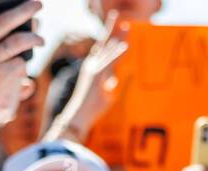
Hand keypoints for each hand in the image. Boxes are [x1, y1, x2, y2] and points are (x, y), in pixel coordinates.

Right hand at [0, 0, 43, 130]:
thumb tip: (29, 27)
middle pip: (3, 21)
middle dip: (24, 10)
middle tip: (38, 4)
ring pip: (17, 41)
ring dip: (34, 36)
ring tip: (41, 37)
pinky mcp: (1, 75)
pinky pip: (21, 62)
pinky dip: (27, 62)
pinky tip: (28, 63)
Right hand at [59, 12, 128, 134]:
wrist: (80, 115)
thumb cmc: (92, 107)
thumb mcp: (104, 94)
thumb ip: (110, 85)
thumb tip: (115, 82)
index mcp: (93, 67)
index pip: (103, 48)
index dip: (110, 36)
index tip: (118, 26)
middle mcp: (93, 65)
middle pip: (105, 43)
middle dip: (113, 30)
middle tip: (120, 17)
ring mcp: (95, 69)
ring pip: (109, 50)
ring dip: (118, 37)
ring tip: (127, 26)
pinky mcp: (98, 76)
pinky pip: (110, 62)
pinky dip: (118, 54)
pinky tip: (126, 46)